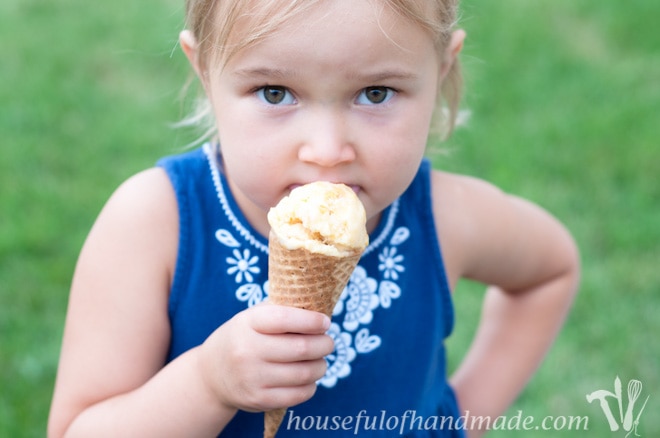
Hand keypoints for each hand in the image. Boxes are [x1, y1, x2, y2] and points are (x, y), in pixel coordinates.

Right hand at [197, 303, 333, 412]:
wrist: (212, 374)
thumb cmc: (244, 338)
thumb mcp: (253, 318)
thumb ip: (282, 311)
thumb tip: (319, 312)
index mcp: (248, 323)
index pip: (285, 319)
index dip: (311, 320)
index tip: (326, 322)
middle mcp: (247, 350)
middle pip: (300, 348)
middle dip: (324, 344)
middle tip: (328, 343)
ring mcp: (251, 377)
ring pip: (304, 373)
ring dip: (321, 366)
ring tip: (320, 361)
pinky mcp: (258, 399)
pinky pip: (298, 394)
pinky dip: (311, 386)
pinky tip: (308, 378)